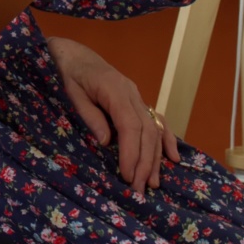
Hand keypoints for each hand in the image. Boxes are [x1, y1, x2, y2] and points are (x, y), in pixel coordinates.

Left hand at [46, 36, 179, 193]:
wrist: (75, 55)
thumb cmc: (70, 75)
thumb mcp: (73, 94)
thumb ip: (90, 116)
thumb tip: (107, 143)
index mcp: (115, 90)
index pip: (130, 125)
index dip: (131, 152)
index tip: (128, 175)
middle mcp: (132, 94)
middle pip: (147, 131)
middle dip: (145, 162)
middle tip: (138, 188)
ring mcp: (138, 97)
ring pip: (155, 129)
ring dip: (156, 157)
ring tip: (152, 183)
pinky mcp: (138, 102)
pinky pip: (157, 121)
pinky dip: (166, 140)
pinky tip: (173, 159)